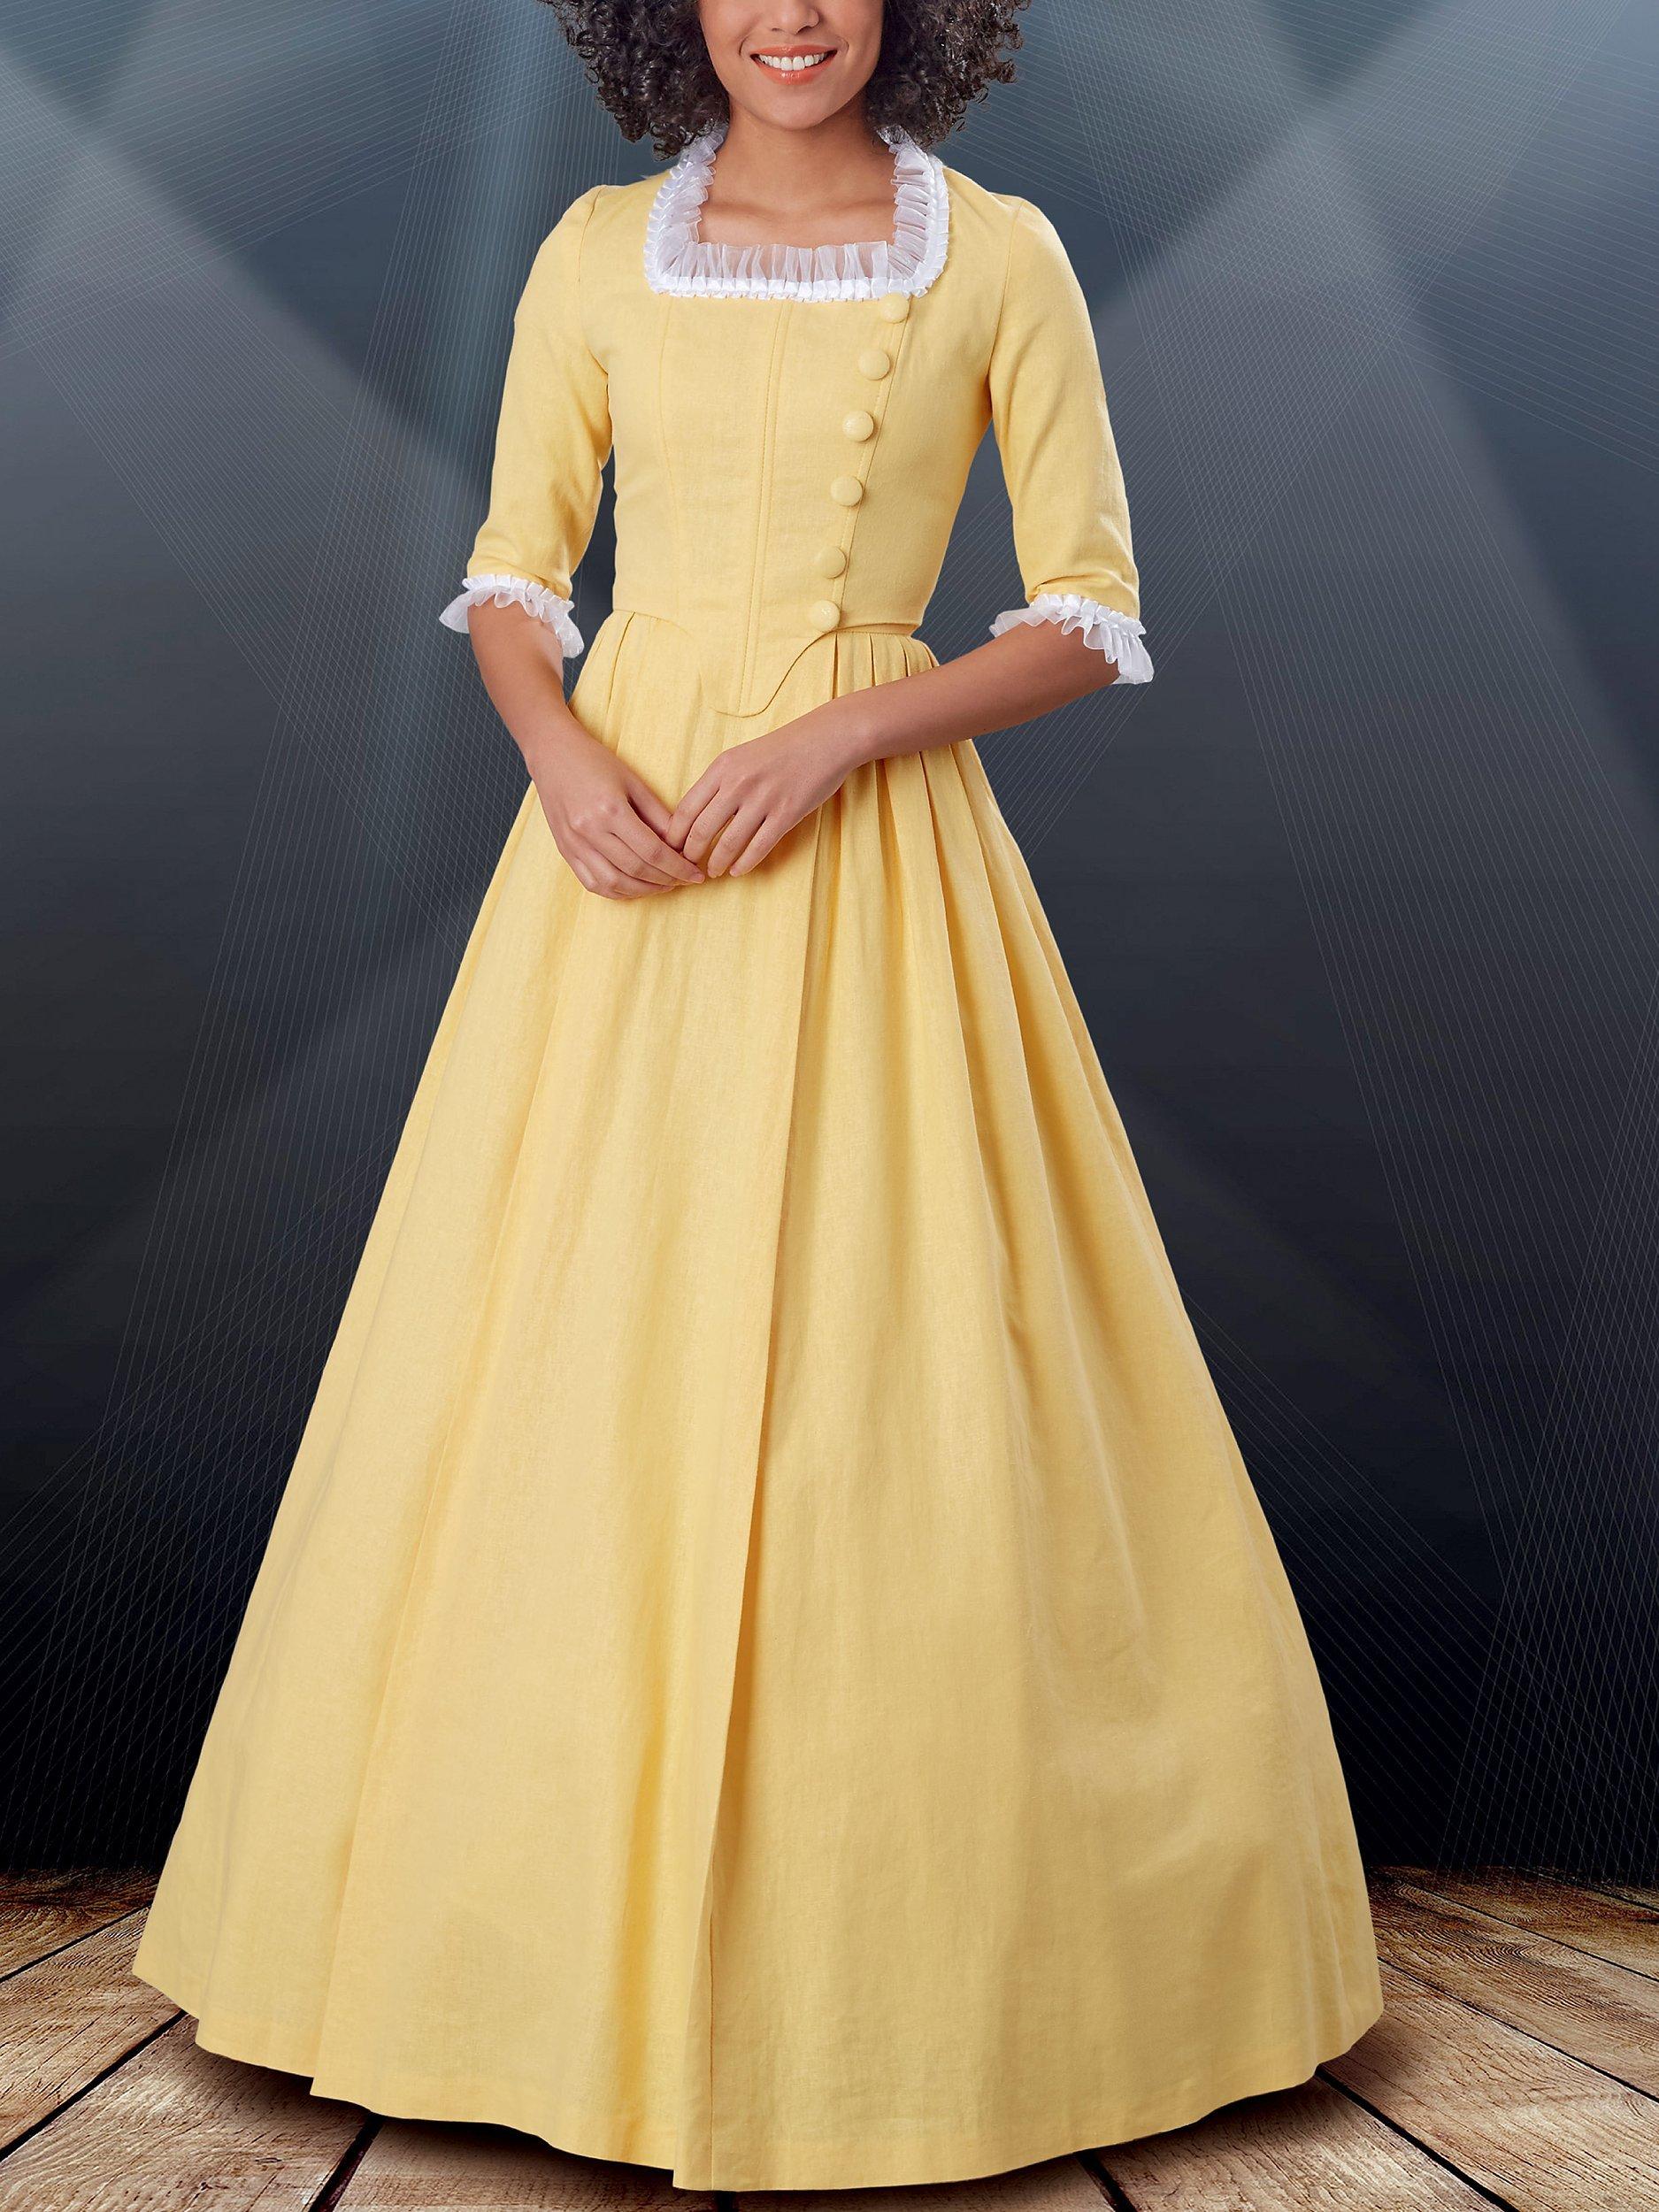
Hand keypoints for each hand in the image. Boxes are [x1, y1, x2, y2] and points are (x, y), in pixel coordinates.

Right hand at [528, 720, 703, 898]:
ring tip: (663, 886)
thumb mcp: (634, 782)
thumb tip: (681, 845)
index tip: (695, 874)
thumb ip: (658, 815)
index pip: (652, 851)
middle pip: (635, 869)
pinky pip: (592, 883)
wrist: (552, 755)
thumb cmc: (595, 762)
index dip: (678, 867)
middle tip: (684, 881)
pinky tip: (634, 887)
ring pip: (614, 883)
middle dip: (666, 880)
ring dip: (643, 891)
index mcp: (610, 810)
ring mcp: (574, 844)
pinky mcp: (565, 851)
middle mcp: (589, 830)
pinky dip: (617, 891)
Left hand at [667, 708, 859, 877]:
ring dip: (717, 863)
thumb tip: (697, 816)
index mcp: (722, 768)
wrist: (825, 739)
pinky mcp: (786, 813)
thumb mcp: (741, 756)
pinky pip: (758, 847)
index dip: (674, 836)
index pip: (685, 809)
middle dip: (690, 854)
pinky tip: (738, 871)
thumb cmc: (782, 750)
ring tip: (714, 872)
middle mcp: (738, 783)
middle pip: (701, 830)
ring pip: (728, 843)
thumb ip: (720, 782)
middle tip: (688, 866)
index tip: (671, 849)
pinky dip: (744, 864)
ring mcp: (762, 799)